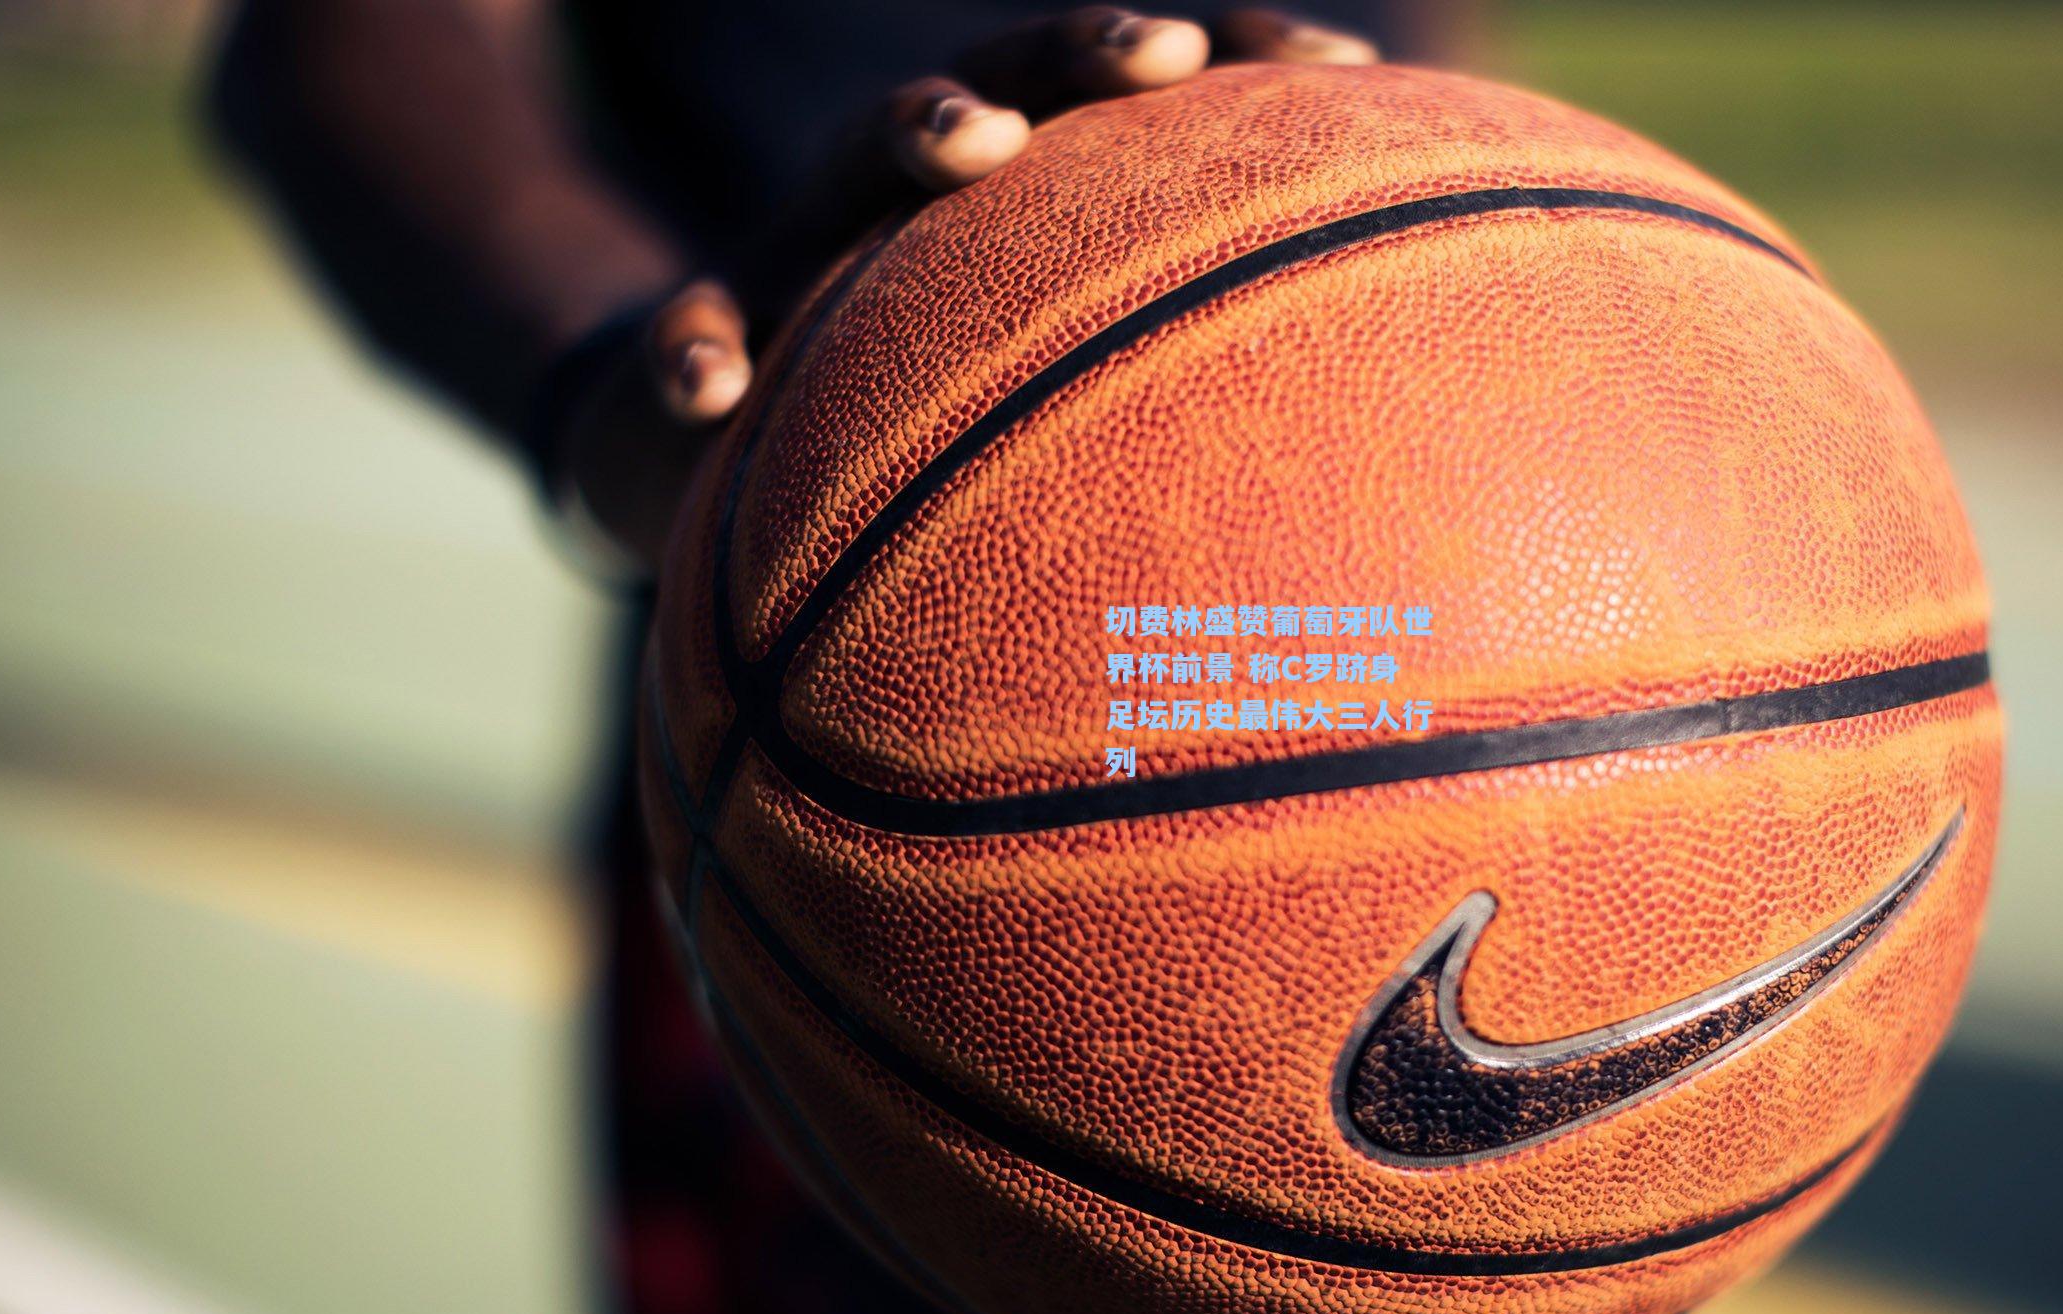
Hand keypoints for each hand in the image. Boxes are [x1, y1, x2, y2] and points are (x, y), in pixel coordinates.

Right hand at [549, 7, 1379, 578]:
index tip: (1349, 72)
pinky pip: (689, 332)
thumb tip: (1374, 510)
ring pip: (852, 164)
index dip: (1246, 63)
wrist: (726, 444)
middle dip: (1089, 54)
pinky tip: (714, 395)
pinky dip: (695, 354)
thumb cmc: (929, 426)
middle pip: (1014, 82)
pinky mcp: (707, 326)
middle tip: (1166, 56)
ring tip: (970, 150)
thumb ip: (1170, 404)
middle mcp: (920, 192)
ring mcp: (806, 243)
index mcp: (1024, 197)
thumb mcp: (1048, 406)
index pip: (1146, 102)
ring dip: (920, 132)